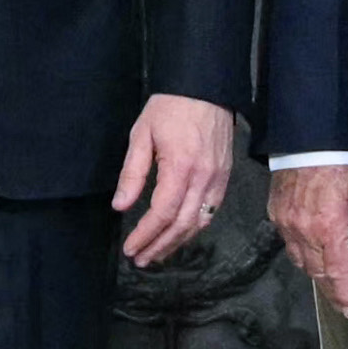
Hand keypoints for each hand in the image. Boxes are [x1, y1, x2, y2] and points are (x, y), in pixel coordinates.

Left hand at [114, 95, 236, 268]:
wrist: (206, 89)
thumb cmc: (169, 109)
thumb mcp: (141, 136)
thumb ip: (132, 173)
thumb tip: (121, 206)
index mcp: (181, 166)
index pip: (163, 212)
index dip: (145, 235)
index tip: (130, 248)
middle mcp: (204, 176)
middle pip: (183, 223)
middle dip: (160, 245)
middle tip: (141, 259)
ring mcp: (219, 177)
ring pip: (201, 220)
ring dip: (178, 241)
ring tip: (158, 253)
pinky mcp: (226, 175)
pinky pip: (212, 209)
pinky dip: (196, 226)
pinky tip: (181, 232)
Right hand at [269, 164, 347, 318]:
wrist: (311, 142)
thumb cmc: (346, 168)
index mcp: (330, 228)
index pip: (339, 272)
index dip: (346, 293)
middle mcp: (304, 232)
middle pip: (319, 272)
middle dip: (333, 289)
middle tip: (345, 302)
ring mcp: (286, 226)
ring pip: (303, 262)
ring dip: (318, 274)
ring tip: (333, 282)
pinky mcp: (276, 217)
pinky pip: (291, 246)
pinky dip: (304, 255)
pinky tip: (314, 257)